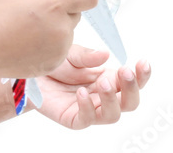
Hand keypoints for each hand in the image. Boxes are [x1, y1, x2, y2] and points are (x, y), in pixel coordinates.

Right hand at [0, 0, 98, 80]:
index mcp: (55, 4)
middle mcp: (63, 27)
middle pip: (76, 14)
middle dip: (63, 10)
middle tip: (39, 10)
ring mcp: (60, 48)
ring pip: (67, 32)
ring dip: (56, 28)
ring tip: (28, 29)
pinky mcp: (54, 63)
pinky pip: (59, 49)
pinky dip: (48, 45)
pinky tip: (27, 43)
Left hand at [33, 45, 150, 128]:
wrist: (30, 74)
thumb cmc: (55, 65)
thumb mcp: (71, 54)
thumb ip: (87, 56)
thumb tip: (106, 55)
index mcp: (108, 78)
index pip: (132, 81)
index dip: (142, 75)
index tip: (142, 63)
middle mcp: (102, 96)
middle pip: (129, 102)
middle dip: (131, 88)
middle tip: (125, 71)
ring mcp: (90, 109)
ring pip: (112, 115)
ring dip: (111, 99)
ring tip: (102, 82)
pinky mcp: (74, 118)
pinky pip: (86, 119)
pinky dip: (86, 107)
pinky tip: (81, 93)